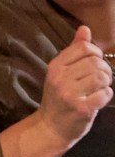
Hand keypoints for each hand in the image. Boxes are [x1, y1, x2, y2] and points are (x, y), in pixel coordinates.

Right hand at [39, 26, 112, 150]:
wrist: (50, 127)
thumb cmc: (59, 97)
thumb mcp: (61, 72)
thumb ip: (74, 50)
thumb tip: (85, 28)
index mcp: (56, 66)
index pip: (84, 48)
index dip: (96, 53)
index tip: (94, 63)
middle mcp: (61, 78)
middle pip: (96, 62)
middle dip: (104, 69)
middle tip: (100, 80)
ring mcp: (70, 94)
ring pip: (102, 77)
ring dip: (106, 82)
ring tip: (100, 88)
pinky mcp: (82, 109)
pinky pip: (105, 94)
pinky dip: (106, 95)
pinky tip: (99, 98)